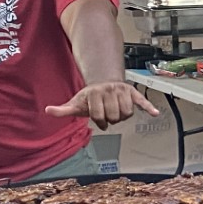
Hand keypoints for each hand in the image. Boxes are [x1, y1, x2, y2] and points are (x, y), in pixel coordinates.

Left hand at [46, 79, 161, 128]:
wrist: (103, 82)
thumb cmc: (90, 97)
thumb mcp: (76, 102)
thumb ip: (63, 109)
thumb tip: (48, 110)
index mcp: (95, 93)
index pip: (99, 116)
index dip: (98, 121)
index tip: (98, 119)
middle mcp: (109, 90)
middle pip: (114, 116)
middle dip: (111, 119)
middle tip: (108, 114)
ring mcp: (121, 91)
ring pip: (127, 113)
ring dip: (122, 116)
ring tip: (116, 112)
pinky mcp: (132, 92)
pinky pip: (141, 101)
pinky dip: (148, 107)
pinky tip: (155, 113)